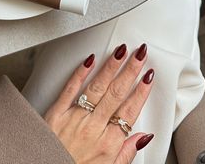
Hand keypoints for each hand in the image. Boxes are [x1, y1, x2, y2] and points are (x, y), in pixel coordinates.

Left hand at [44, 43, 154, 162]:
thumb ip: (127, 153)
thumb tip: (143, 137)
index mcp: (108, 144)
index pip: (130, 111)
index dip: (141, 92)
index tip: (149, 77)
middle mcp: (93, 128)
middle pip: (117, 94)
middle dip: (131, 71)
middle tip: (140, 54)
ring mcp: (74, 118)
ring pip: (97, 87)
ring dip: (111, 66)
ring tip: (121, 51)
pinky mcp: (55, 113)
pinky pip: (70, 89)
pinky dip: (80, 72)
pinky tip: (90, 59)